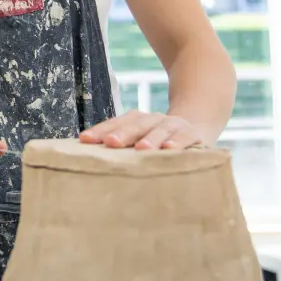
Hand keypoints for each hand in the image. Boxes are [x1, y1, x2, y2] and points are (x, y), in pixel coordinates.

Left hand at [80, 111, 201, 150]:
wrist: (195, 127)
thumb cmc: (157, 141)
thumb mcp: (138, 141)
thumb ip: (120, 148)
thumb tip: (88, 161)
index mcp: (136, 120)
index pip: (116, 123)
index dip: (100, 130)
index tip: (85, 139)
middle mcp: (153, 119)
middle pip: (136, 124)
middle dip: (123, 133)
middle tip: (110, 142)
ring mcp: (173, 125)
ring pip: (160, 129)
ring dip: (150, 138)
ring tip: (141, 149)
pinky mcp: (192, 133)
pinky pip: (185, 136)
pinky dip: (178, 141)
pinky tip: (169, 148)